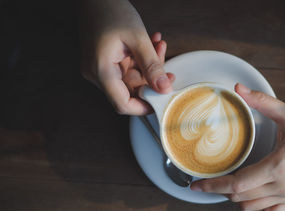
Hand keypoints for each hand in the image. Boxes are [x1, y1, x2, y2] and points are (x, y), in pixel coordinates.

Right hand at [80, 0, 173, 114]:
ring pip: (131, 78)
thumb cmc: (111, 10)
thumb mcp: (138, 38)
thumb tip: (164, 88)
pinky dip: (140, 60)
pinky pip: (127, 69)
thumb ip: (152, 66)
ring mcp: (99, 68)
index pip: (122, 104)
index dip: (143, 107)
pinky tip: (151, 46)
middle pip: (129, 90)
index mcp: (101, 70)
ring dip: (148, 66)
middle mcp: (96, 73)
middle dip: (152, 80)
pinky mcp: (104, 62)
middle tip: (168, 68)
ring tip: (159, 47)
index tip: (161, 103)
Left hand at [191, 83, 284, 210]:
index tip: (196, 185)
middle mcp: (281, 187)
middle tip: (210, 180)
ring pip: (251, 208)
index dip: (213, 186)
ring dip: (236, 199)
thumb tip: (239, 88)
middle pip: (239, 198)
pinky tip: (252, 199)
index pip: (236, 184)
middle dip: (220, 191)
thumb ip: (262, 102)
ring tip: (230, 185)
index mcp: (276, 167)